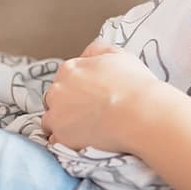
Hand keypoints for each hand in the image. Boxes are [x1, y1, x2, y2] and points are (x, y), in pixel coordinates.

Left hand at [41, 41, 161, 152]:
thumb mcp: (119, 54)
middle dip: (68, 102)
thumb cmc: (134, 83)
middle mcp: (58, 90)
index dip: (80, 84)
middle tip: (90, 109)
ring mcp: (57, 115)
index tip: (92, 92)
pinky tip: (83, 138)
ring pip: (51, 119)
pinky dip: (65, 140)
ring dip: (63, 121)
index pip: (65, 76)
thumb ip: (98, 49)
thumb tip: (87, 53)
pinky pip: (55, 140)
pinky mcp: (61, 137)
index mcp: (71, 68)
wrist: (139, 113)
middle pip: (54, 97)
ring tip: (87, 125)